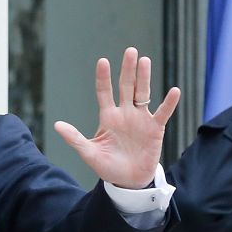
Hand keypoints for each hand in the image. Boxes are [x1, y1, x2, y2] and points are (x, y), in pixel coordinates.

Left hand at [54, 47, 181, 187]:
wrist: (128, 181)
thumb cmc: (107, 166)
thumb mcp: (89, 152)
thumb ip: (75, 138)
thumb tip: (57, 125)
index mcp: (108, 117)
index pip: (104, 92)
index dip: (103, 77)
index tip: (103, 61)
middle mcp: (124, 113)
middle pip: (126, 86)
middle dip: (128, 69)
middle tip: (130, 51)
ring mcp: (140, 119)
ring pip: (143, 94)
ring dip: (144, 78)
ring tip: (145, 60)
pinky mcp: (155, 129)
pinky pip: (162, 113)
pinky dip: (169, 103)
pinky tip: (174, 91)